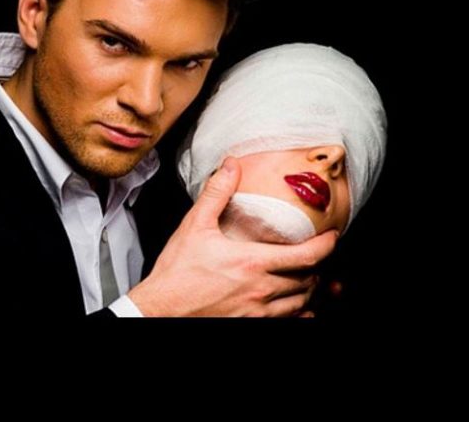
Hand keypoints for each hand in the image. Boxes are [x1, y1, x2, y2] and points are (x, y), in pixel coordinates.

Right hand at [128, 157, 338, 316]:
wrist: (161, 310)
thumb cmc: (176, 272)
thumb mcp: (194, 226)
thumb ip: (217, 194)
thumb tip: (231, 166)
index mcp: (251, 263)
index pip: (307, 256)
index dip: (326, 245)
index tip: (331, 236)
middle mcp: (261, 290)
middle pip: (309, 279)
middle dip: (317, 265)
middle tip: (316, 254)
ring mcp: (258, 313)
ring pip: (302, 303)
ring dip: (310, 288)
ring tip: (310, 276)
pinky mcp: (251, 326)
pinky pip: (290, 323)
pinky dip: (301, 313)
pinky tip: (301, 307)